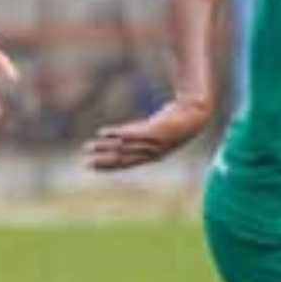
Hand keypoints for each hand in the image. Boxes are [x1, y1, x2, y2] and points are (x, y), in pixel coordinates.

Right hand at [85, 94, 211, 171]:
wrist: (194, 115)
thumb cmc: (176, 121)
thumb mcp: (157, 130)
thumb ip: (140, 134)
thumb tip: (124, 136)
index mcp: (151, 155)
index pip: (125, 163)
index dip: (108, 166)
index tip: (91, 166)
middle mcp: (150, 153)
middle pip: (122, 158)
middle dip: (103, 160)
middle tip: (85, 162)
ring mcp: (152, 143)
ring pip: (124, 147)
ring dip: (105, 147)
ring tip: (89, 146)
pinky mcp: (153, 131)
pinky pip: (130, 134)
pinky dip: (115, 134)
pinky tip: (102, 132)